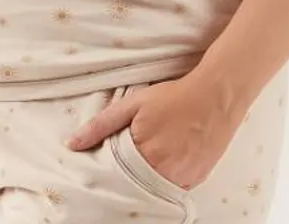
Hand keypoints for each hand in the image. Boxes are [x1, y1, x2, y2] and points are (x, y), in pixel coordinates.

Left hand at [64, 72, 242, 191]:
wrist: (216, 96)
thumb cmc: (173, 96)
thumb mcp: (133, 103)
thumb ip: (101, 124)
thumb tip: (71, 144)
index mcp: (144, 154)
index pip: (114, 177)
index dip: (106, 174)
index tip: (97, 173)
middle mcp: (163, 172)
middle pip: (133, 187)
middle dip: (124, 180)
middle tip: (118, 170)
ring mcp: (181, 179)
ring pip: (153, 191)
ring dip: (144, 183)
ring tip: (142, 166)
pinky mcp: (196, 181)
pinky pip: (172, 190)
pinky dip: (163, 182)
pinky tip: (161, 168)